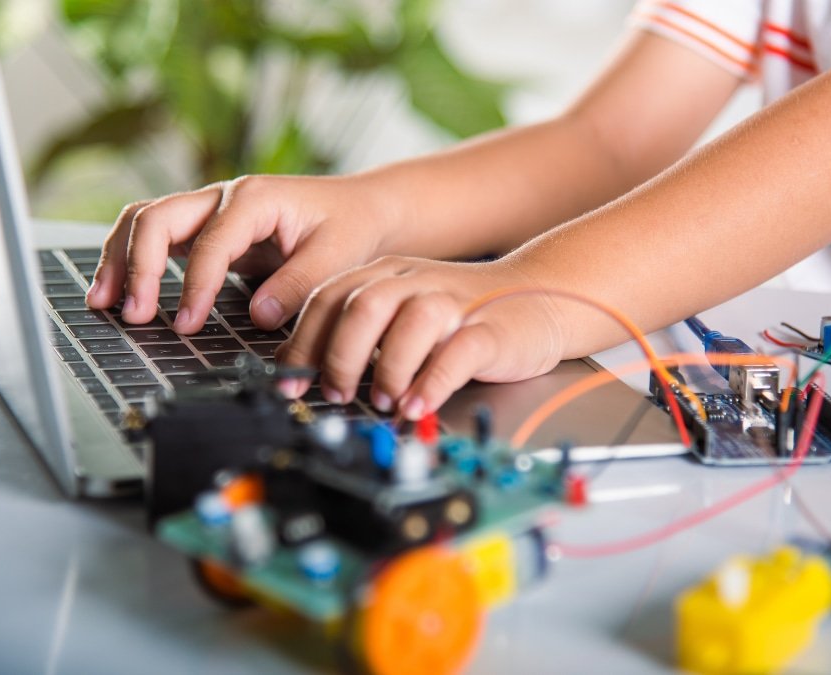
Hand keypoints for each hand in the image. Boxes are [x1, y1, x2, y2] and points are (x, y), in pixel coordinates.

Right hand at [84, 175, 395, 331]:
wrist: (358, 210)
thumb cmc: (348, 228)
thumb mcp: (337, 256)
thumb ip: (299, 285)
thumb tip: (259, 316)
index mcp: (255, 198)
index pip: (210, 242)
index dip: (194, 286)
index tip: (187, 325)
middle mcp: (223, 197)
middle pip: (158, 217)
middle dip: (139, 266)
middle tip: (135, 314)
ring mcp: (208, 209)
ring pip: (145, 221)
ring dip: (120, 259)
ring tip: (104, 302)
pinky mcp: (204, 228)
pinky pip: (155, 235)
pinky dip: (132, 259)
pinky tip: (120, 292)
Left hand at [278, 256, 569, 418]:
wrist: (541, 297)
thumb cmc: (461, 316)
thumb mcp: (402, 314)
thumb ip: (360, 333)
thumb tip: (306, 374)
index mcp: (385, 276)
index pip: (328, 299)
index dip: (303, 344)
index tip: (290, 384)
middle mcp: (415, 282)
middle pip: (362, 307)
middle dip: (339, 357)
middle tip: (337, 393)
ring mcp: (454, 304)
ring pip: (409, 323)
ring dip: (387, 368)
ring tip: (382, 400)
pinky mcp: (490, 331)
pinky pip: (456, 354)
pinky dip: (432, 383)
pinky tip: (417, 406)